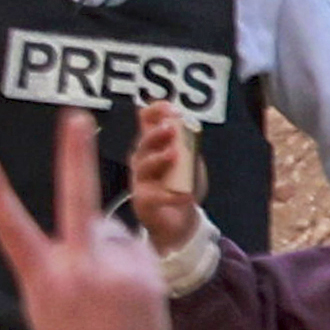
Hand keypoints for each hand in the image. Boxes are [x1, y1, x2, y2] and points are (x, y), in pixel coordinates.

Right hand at [0, 112, 188, 329]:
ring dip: (110, 249)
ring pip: (111, 234)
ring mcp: (116, 271)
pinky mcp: (147, 276)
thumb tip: (95, 229)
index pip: (11, 227)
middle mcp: (78, 269)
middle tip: (75, 116)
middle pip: (76, 200)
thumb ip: (59, 267)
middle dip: (74, 154)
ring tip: (110, 293)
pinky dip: (131, 266)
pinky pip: (135, 252)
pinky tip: (129, 298)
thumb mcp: (45, 310)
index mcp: (42, 280)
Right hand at [125, 98, 206, 255]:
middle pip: (144, 143)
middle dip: (155, 134)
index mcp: (152, 146)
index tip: (168, 108)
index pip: (146, 122)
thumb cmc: (181, 186)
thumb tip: (185, 121)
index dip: (155, 112)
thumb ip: (187, 143)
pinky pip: (157, 196)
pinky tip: (185, 195)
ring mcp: (140, 181)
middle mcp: (142, 160)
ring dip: (159, 159)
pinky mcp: (144, 202)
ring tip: (173, 154)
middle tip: (169, 127)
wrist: (180, 221)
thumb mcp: (188, 161)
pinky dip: (172, 196)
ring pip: (144, 166)